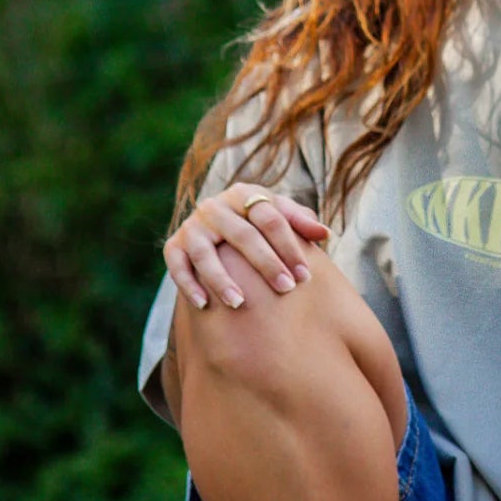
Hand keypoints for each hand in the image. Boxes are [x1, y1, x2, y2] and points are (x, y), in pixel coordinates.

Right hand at [163, 183, 329, 310]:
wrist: (218, 226)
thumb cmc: (259, 225)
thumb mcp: (279, 216)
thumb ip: (301, 223)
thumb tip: (325, 233)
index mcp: (244, 194)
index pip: (270, 218)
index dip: (289, 246)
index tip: (305, 275)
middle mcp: (215, 207)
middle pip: (242, 235)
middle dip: (265, 263)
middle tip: (285, 289)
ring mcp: (193, 226)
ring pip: (206, 254)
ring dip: (221, 279)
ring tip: (239, 303)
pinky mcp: (174, 245)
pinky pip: (178, 265)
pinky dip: (188, 285)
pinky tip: (204, 305)